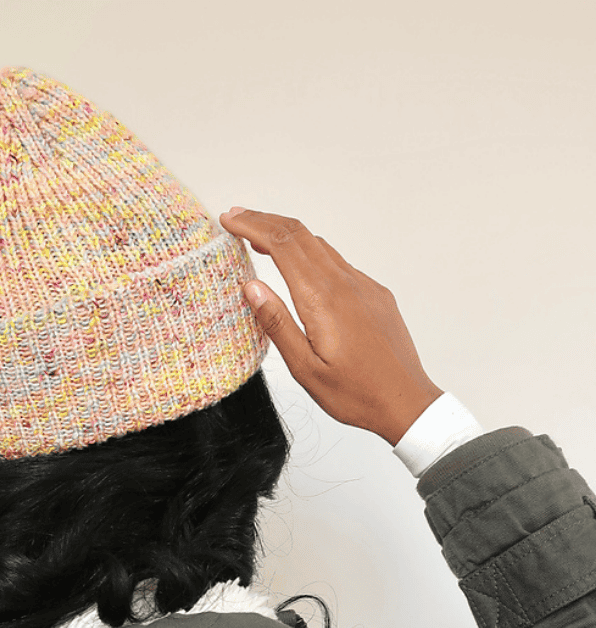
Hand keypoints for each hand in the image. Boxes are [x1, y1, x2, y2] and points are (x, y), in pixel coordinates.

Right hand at [220, 208, 443, 446]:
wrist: (406, 403)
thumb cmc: (356, 393)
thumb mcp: (305, 368)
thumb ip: (277, 324)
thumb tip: (251, 287)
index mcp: (322, 299)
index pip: (282, 246)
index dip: (252, 226)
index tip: (229, 220)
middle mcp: (345, 283)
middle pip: (300, 234)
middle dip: (265, 220)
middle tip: (236, 217)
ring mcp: (363, 286)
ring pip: (319, 245)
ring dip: (287, 235)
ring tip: (259, 238)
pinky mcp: (374, 294)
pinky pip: (338, 262)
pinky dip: (310, 253)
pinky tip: (299, 267)